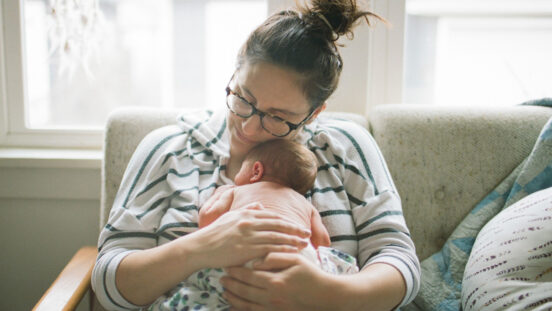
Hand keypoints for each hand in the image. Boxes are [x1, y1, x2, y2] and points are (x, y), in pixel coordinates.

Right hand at [187, 204, 310, 268]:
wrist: (201, 247)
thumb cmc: (215, 234)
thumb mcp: (230, 217)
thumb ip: (246, 210)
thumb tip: (259, 206)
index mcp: (246, 214)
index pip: (272, 216)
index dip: (287, 220)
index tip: (297, 225)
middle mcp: (249, 223)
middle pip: (278, 225)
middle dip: (295, 229)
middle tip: (307, 233)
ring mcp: (248, 236)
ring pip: (277, 237)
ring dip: (292, 240)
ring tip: (304, 244)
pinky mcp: (247, 249)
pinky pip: (269, 249)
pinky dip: (282, 250)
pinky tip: (291, 253)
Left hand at [221, 252, 332, 310]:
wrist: (326, 296)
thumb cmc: (311, 275)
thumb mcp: (296, 260)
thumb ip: (276, 257)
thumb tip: (257, 260)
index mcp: (275, 281)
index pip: (249, 276)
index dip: (236, 272)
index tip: (227, 266)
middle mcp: (272, 297)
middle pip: (244, 291)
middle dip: (231, 285)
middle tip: (221, 278)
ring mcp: (273, 308)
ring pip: (246, 305)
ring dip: (233, 299)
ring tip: (225, 292)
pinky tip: (235, 307)